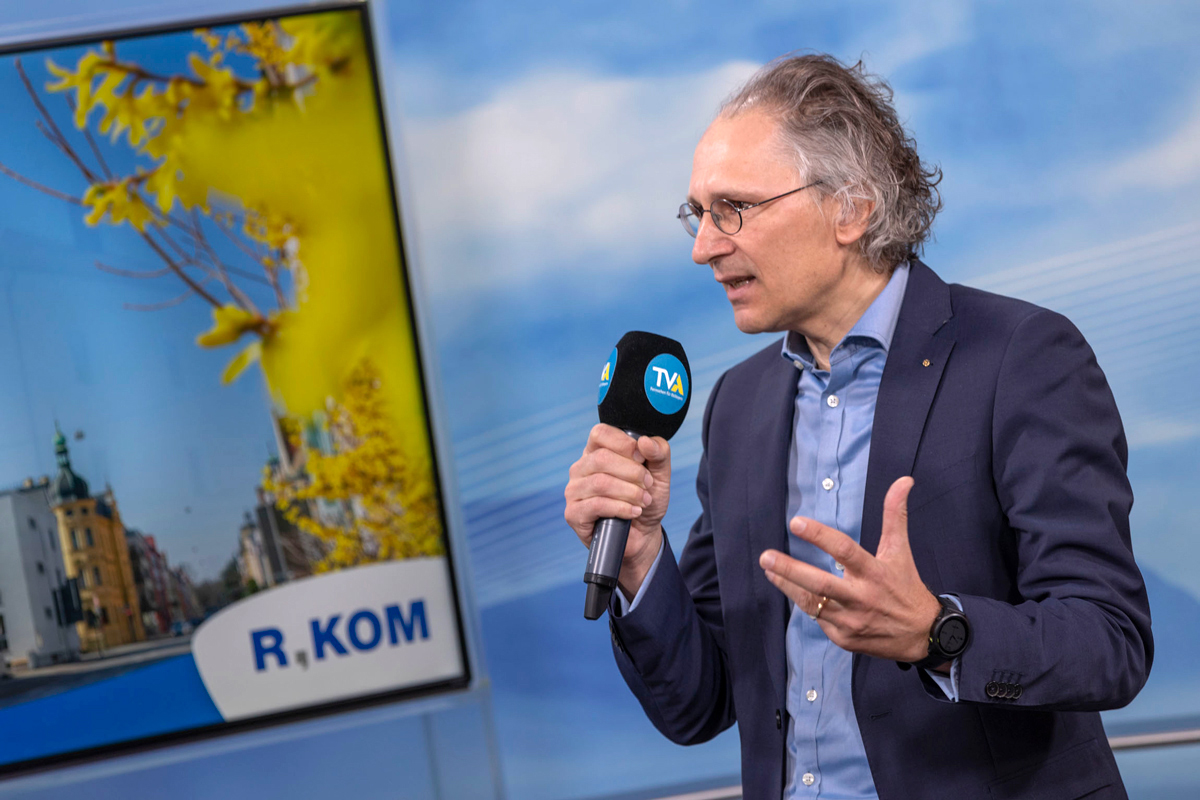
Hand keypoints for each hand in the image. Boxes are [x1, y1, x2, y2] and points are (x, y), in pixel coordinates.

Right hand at [565, 424, 671, 598]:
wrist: (642, 535)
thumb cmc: (645, 500)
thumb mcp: (660, 475)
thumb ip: (659, 453)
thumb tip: (645, 441)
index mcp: (597, 452)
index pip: (600, 433)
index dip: (623, 443)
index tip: (642, 458)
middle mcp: (581, 468)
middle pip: (602, 458)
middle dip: (632, 472)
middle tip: (648, 485)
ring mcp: (574, 491)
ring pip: (600, 482)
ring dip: (629, 492)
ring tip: (644, 501)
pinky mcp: (573, 513)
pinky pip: (596, 505)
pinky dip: (621, 508)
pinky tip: (633, 512)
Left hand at [757, 477, 940, 662]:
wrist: (922, 636)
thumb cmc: (906, 587)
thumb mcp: (900, 551)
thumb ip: (895, 515)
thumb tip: (903, 480)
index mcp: (874, 573)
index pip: (844, 550)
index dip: (819, 536)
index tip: (796, 522)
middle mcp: (861, 598)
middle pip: (820, 584)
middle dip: (790, 570)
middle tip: (765, 556)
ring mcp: (850, 621)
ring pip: (811, 603)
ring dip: (787, 585)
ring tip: (768, 569)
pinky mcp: (843, 638)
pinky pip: (818, 618)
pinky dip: (804, 603)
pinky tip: (792, 589)